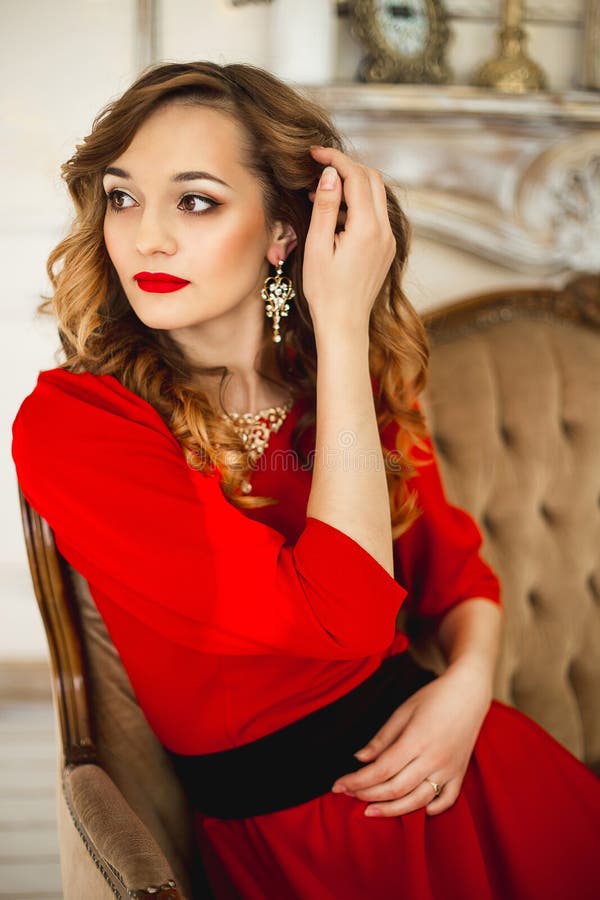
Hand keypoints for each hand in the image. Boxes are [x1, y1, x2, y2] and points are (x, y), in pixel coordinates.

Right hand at [303, 146, 395, 334]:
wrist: (344, 324)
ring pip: (376, 195)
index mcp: (367, 228)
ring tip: (320, 193)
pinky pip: (375, 214)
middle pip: (372, 179)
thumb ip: (325, 207)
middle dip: (347, 167)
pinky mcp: (386, 248)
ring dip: (352, 185)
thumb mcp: (317, 247)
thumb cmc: (325, 291)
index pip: (356, 176)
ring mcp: (388, 240)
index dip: (335, 159)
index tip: (314, 152)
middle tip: (319, 167)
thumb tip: (329, 175)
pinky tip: (334, 215)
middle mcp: (384, 230)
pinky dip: (357, 204)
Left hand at [331, 663, 492, 816]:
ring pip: (418, 800)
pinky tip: (413, 809)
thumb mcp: (403, 710)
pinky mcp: (460, 773)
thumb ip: (382, 738)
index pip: (381, 769)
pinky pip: (447, 800)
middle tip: (347, 796)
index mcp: (416, 740)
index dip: (357, 781)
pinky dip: (431, 809)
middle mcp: (434, 759)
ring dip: (392, 810)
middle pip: (396, 789)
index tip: (338, 785)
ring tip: (370, 810)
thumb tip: (359, 759)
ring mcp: (449, 769)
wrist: (469, 692)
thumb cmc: (433, 697)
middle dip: (368, 795)